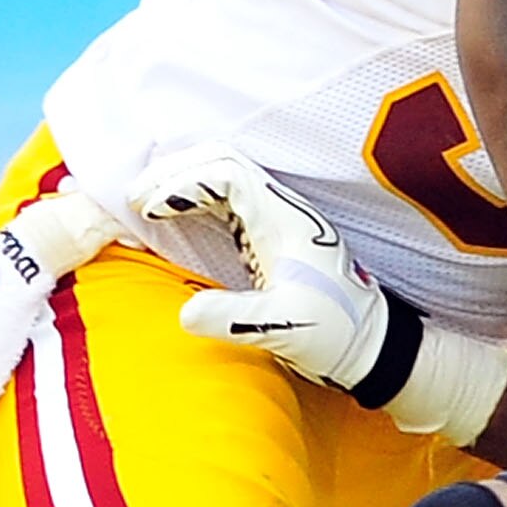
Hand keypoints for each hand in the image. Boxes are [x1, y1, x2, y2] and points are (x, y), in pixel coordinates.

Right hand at [134, 148, 506, 443]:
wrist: (372, 345)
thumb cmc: (334, 335)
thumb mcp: (283, 329)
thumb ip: (233, 318)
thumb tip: (185, 314)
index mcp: (284, 221)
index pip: (227, 175)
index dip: (183, 183)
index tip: (150, 207)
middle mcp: (283, 210)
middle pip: (222, 162)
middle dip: (175, 171)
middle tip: (134, 197)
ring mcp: (280, 219)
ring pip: (226, 175)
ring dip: (184, 180)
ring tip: (144, 202)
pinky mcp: (275, 235)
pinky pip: (230, 199)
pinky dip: (197, 198)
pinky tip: (173, 215)